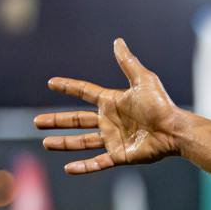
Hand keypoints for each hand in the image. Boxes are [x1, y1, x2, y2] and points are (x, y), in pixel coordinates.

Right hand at [36, 38, 188, 173]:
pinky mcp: (120, 155)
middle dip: (57, 121)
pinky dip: (84, 167)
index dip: (68, 87)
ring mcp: (114, 139)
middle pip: (76, 120)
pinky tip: (68, 168)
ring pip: (82, 142)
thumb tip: (118, 41)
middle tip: (36, 122)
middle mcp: (110, 120)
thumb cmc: (161, 105)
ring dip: (64, 143)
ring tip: (45, 143)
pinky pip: (98, 162)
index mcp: (112, 102)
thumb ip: (128, 62)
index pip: (84, 93)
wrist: (174, 130)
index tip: (51, 83)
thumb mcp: (143, 80)